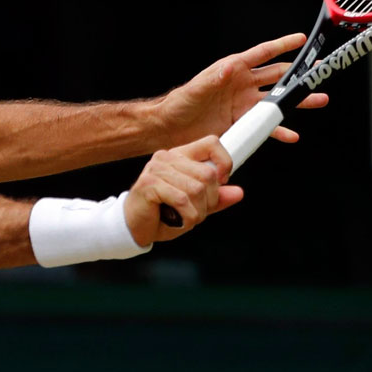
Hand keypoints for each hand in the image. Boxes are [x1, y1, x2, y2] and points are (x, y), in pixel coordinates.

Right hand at [124, 136, 242, 244]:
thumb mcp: (195, 206)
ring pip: (197, 189)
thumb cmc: (161, 213)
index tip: (220, 183)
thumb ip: (216, 198)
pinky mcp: (149, 183)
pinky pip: (182, 200)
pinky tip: (175, 220)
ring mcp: (157, 169)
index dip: (224, 163)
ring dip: (196, 212)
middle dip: (209, 201)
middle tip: (195, 211)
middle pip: (208, 174)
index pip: (211, 143)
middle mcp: (167, 158)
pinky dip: (185, 217)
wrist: (134, 227)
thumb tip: (238, 193)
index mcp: (180, 156)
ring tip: (183, 217)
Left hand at [158, 33, 328, 145]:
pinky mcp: (242, 124)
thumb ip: (214, 78)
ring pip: (277, 102)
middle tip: (318, 73)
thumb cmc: (179, 103)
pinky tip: (291, 135)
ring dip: (297, 102)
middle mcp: (242, 86)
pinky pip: (265, 127)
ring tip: (319, 100)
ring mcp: (244, 106)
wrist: (170, 129)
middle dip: (299, 75)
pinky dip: (278, 131)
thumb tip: (230, 67)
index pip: (262, 54)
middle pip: (277, 77)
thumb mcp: (196, 88)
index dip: (282, 45)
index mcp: (233, 70)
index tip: (302, 40)